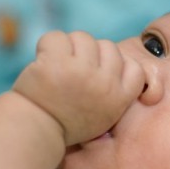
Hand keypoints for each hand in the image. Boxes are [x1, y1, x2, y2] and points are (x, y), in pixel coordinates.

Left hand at [13, 31, 144, 145]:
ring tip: (56, 68)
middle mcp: (104, 83)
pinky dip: (46, 46)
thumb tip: (117, 65)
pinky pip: (56, 37)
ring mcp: (81, 71)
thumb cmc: (66, 124)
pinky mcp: (57, 62)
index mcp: (119, 98)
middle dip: (90, 54)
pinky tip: (42, 62)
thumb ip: (115, 93)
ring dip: (67, 48)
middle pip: (108, 46)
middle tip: (72, 71)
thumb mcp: (103, 117)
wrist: (34, 131)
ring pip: (83, 38)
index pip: (134, 68)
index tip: (99, 72)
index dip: (117, 64)